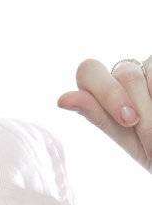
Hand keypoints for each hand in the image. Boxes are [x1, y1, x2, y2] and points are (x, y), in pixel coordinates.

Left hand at [57, 56, 151, 172]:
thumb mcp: (130, 140)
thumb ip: (101, 117)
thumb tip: (62, 99)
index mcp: (111, 90)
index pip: (88, 71)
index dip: (106, 93)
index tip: (129, 121)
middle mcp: (132, 72)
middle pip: (124, 72)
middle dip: (138, 106)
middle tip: (150, 138)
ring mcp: (151, 65)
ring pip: (147, 71)